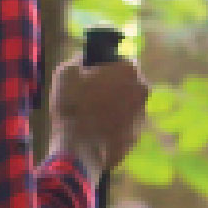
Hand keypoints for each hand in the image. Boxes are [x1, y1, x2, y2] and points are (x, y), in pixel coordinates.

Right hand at [53, 54, 148, 178]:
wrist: (78, 150)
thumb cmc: (71, 107)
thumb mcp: (66, 73)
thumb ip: (79, 59)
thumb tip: (85, 57)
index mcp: (129, 69)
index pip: (124, 60)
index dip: (109, 66)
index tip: (96, 74)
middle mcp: (141, 89)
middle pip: (129, 83)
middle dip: (114, 87)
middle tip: (93, 94)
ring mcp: (141, 114)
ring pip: (128, 105)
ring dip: (114, 107)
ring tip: (92, 115)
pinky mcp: (136, 136)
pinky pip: (124, 126)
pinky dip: (113, 126)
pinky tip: (96, 131)